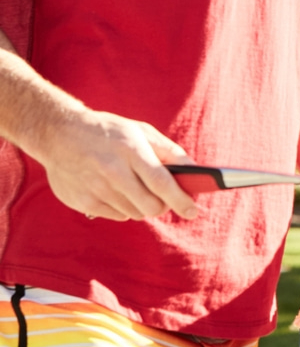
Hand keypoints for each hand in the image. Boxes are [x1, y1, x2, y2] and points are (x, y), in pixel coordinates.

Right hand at [40, 109, 199, 221]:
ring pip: (135, 213)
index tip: (193, 211)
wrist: (58, 133)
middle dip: (163, 206)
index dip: (181, 200)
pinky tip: (114, 189)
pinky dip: (124, 207)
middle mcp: (113, 171)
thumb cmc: (108, 132)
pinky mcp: (84, 201)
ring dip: (142, 205)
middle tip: (163, 199)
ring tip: (132, 186)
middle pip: (151, 206)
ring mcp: (97, 188)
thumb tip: (195, 171)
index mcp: (131, 150)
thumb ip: (169, 151)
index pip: (162, 183)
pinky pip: (118, 215)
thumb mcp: (140, 131)